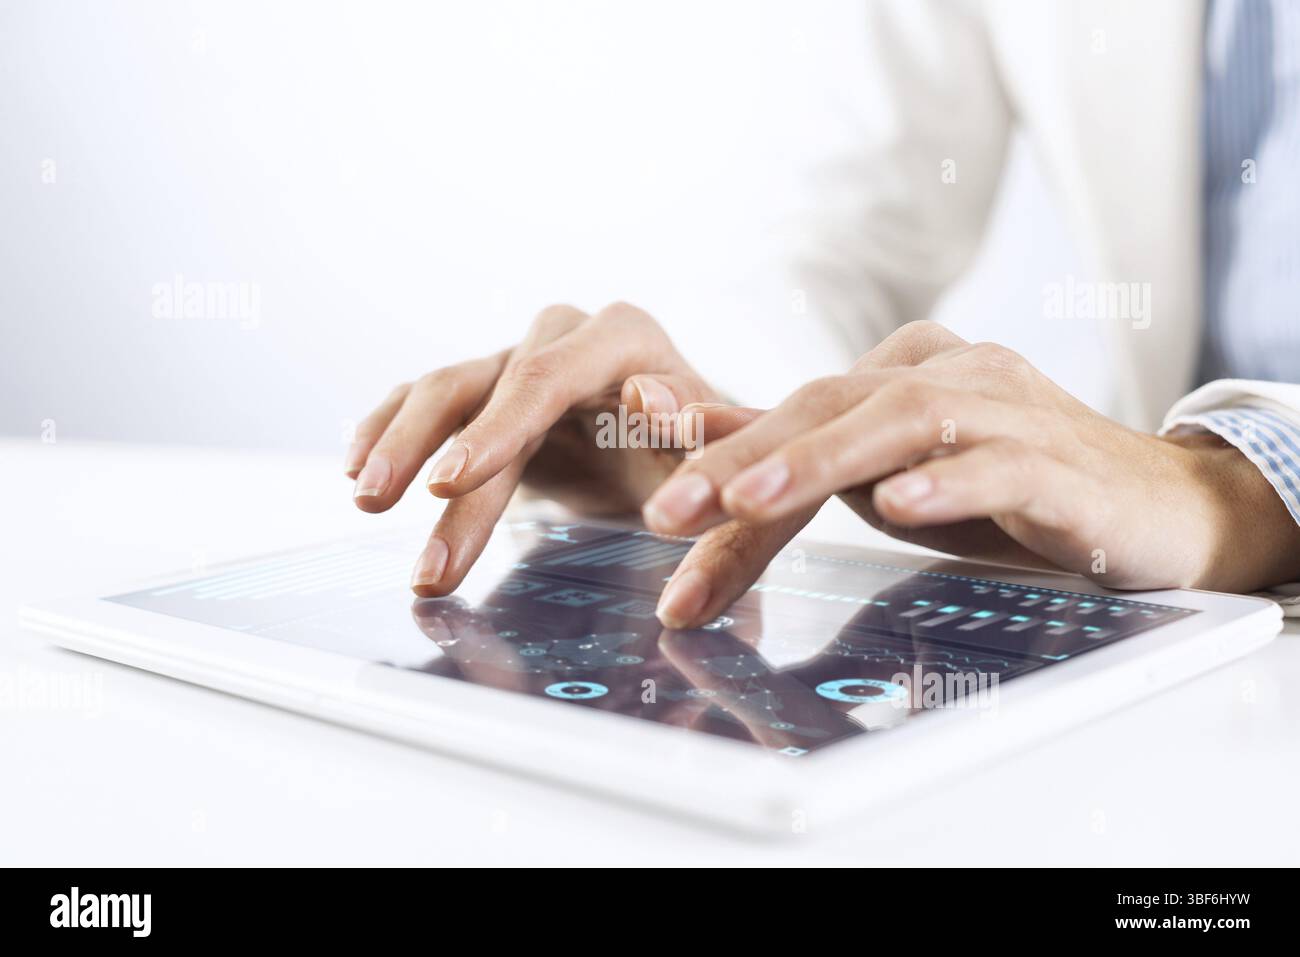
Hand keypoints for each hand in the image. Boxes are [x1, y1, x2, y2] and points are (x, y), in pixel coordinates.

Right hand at [345, 302, 723, 594]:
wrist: (683, 445)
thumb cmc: (704, 452)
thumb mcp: (716, 448)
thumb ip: (700, 427)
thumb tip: (651, 402)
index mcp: (622, 337)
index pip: (546, 377)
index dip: (495, 429)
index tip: (450, 483)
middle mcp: (562, 334)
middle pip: (481, 387)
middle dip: (432, 457)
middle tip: (386, 512)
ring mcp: (517, 358)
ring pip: (442, 393)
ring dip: (397, 447)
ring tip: (363, 500)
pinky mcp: (488, 390)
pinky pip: (423, 402)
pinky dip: (388, 430)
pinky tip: (356, 466)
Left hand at [643, 320, 1299, 626]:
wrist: (1157, 507)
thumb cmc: (1011, 493)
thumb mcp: (895, 478)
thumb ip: (814, 465)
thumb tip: (709, 457)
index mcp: (899, 374)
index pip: (793, 417)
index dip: (719, 465)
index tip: (658, 523)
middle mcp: (947, 374)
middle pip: (829, 403)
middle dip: (740, 459)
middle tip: (667, 512)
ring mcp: (1008, 410)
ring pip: (901, 419)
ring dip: (818, 460)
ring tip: (749, 500)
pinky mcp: (1062, 463)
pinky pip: (1000, 463)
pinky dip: (947, 483)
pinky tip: (899, 506)